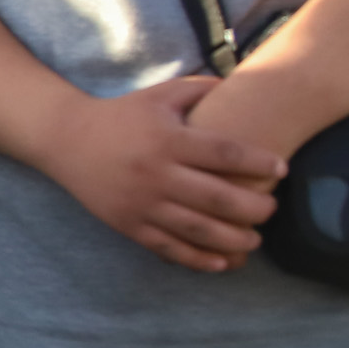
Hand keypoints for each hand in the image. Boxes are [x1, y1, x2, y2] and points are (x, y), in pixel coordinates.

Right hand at [40, 77, 284, 271]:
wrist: (66, 139)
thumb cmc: (121, 115)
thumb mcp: (159, 95)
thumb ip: (200, 90)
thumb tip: (242, 84)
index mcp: (168, 140)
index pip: (225, 154)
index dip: (258, 163)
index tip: (282, 169)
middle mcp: (157, 173)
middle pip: (218, 197)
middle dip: (254, 207)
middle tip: (272, 209)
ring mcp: (142, 203)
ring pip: (197, 229)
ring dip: (233, 239)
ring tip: (255, 239)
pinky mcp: (129, 224)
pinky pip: (169, 247)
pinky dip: (198, 259)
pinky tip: (223, 263)